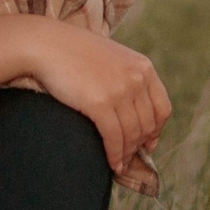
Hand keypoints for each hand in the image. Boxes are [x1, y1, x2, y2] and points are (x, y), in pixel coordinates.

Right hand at [0, 12, 170, 175]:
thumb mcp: (113, 58)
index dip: (156, 131)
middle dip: (139, 146)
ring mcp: (120, 91)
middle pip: (147, 125)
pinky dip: (115, 155)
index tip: (148, 143)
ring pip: (132, 134)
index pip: (163, 108)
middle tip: (129, 158)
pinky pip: (114, 138)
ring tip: (120, 164)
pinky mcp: (100, 103)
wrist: (47, 45)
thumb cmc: (75, 52)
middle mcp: (137, 79)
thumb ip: (128, 78)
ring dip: (127, 154)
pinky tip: (112, 164)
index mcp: (143, 67)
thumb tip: (134, 111)